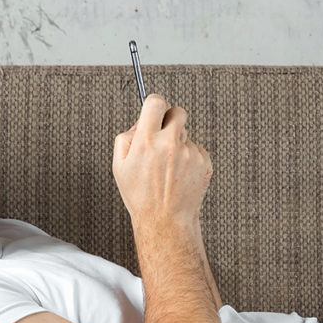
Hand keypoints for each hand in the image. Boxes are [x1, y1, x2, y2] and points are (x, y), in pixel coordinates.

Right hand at [112, 94, 211, 225]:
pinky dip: (189, 158)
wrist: (165, 221)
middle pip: (177, 111)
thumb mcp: (119, 167)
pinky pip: (197, 149)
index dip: (154, 105)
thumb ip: (125, 138)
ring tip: (168, 166)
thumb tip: (138, 122)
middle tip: (162, 136)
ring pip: (186, 134)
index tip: (154, 111)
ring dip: (178, 143)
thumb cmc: (141, 197)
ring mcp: (189, 152)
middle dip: (170, 120)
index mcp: (147, 140)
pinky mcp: (203, 161)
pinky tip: (179, 174)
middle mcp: (170, 143)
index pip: (156, 101)